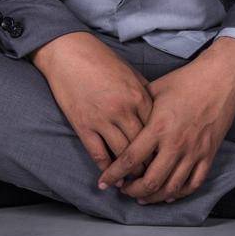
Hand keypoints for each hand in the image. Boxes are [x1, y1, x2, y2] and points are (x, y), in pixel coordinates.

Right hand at [31, 32, 153, 170]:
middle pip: (142, 146)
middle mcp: (123, 110)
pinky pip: (98, 153)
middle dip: (149, 164)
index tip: (165, 158)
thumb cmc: (101, 60)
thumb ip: (144, 93)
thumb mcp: (130, 73)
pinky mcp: (83, 125)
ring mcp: (102, 119)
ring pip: (122, 154)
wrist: (69, 52)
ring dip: (129, 172)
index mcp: (138, 95)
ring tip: (134, 183)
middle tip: (153, 177)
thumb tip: (156, 113)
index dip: (161, 147)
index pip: (156, 130)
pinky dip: (106, 169)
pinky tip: (110, 178)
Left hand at [97, 37, 234, 203]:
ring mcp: (194, 151)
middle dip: (132, 190)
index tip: (104, 182)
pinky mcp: (209, 154)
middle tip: (123, 189)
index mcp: (158, 127)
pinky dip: (179, 194)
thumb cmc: (186, 81)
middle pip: (150, 181)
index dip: (114, 174)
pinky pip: (194, 183)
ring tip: (141, 196)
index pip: (130, 159)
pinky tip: (168, 194)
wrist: (220, 78)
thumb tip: (120, 121)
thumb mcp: (155, 90)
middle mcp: (176, 143)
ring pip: (171, 188)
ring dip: (153, 196)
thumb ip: (138, 110)